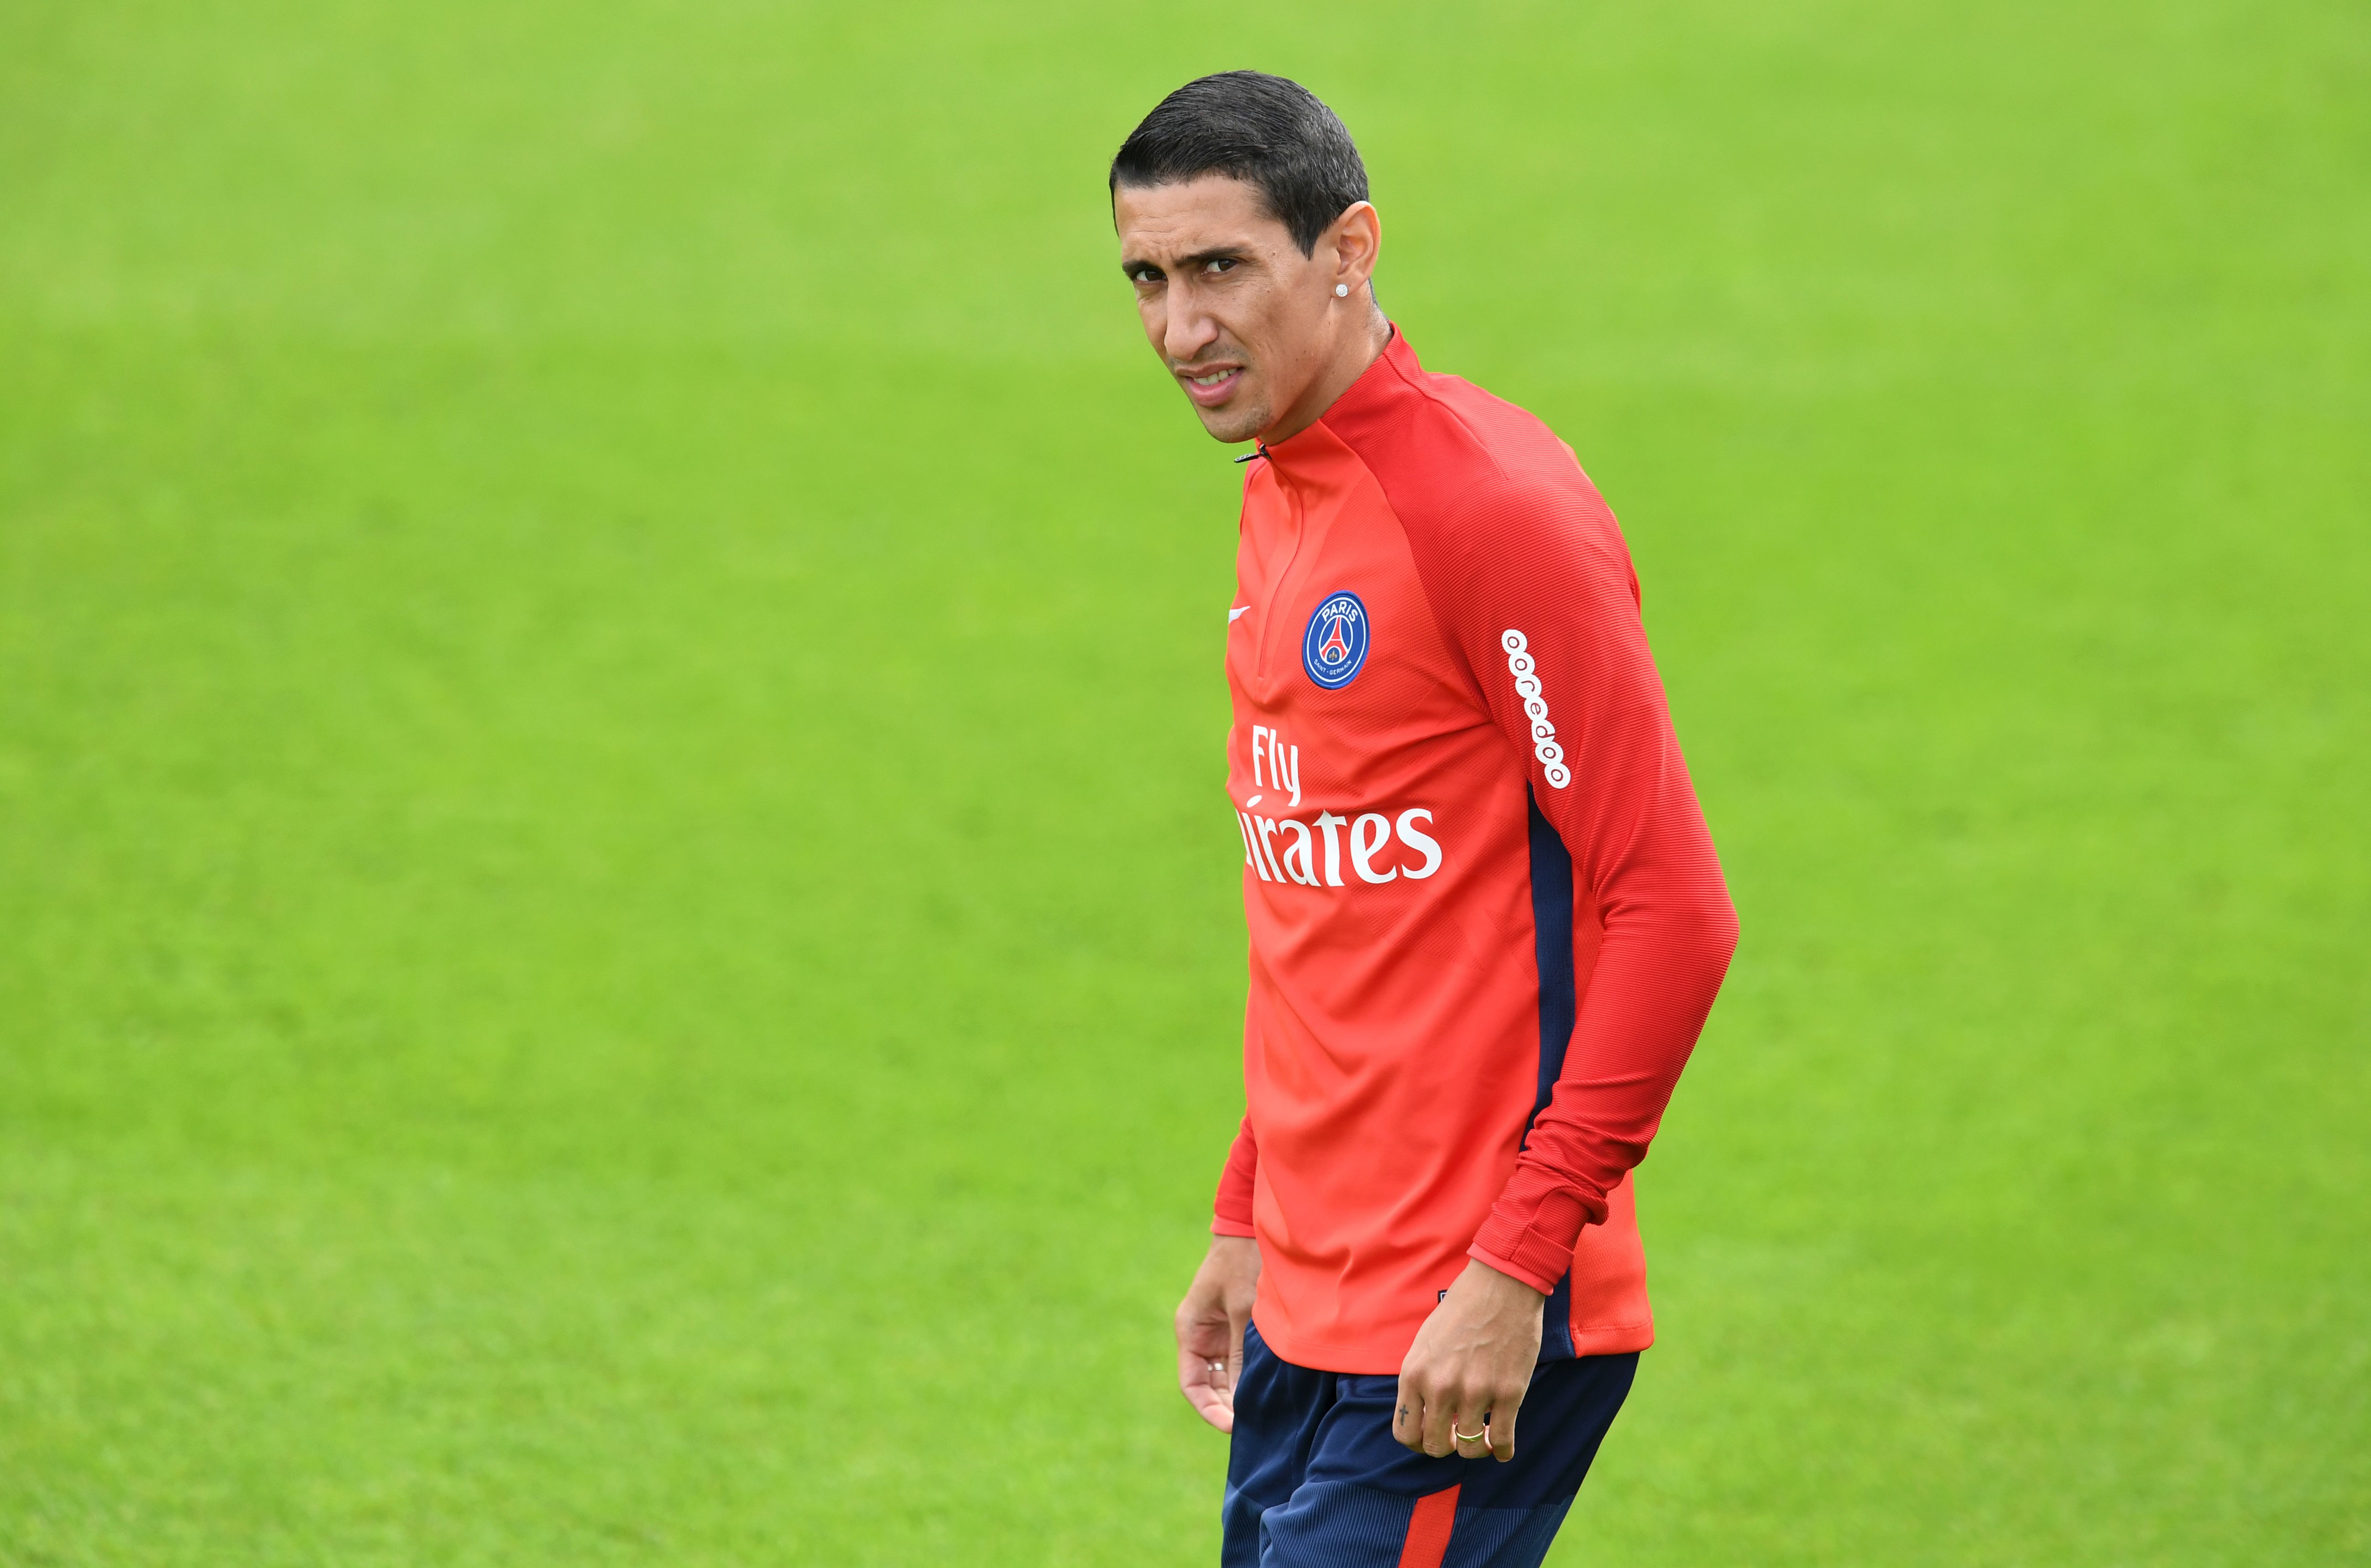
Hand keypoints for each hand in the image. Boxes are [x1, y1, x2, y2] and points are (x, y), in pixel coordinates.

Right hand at [1174, 1236, 1260, 1432]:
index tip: (1232, 1426)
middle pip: (1209, 1386)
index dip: (1209, 1409)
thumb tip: (1243, 1398)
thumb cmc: (1242, 1264)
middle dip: (1228, 1406)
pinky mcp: (1237, 1330)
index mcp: (1190, 1330)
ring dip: (1241, 1394)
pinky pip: (1241, 1363)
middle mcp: (1201, 1337)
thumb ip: (1241, 1355)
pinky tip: (1270, 1390)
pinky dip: (1251, 1377)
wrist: (1252, 1230)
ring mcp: (1219, 1335)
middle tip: (1255, 1424)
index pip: (1192, 1385)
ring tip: (1265, 1412)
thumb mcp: (1242, 1310)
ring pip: (1226, 1378)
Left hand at [1393, 1259, 1545, 1461]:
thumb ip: (1420, 1379)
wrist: (1500, 1286)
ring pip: (1469, 1448)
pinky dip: (1502, 1450)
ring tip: (1481, 1436)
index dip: (1418, 1442)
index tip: (1430, 1437)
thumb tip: (1424, 1414)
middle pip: (1435, 1447)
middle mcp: (1440, 1388)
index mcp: (1414, 1374)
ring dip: (1475, 1448)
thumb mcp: (1424, 1343)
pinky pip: (1502, 1441)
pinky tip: (1502, 1448)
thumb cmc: (1461, 1310)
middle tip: (1456, 1436)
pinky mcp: (1509, 1393)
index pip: (1405, 1433)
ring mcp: (1476, 1392)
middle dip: (1445, 1446)